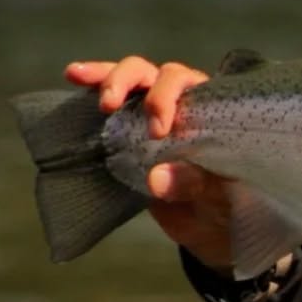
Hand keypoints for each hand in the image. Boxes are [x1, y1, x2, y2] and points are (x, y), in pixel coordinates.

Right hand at [65, 57, 233, 270]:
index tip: (158, 130)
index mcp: (212, 113)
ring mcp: (157, 115)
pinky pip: (115, 102)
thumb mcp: (218, 196)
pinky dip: (94, 84)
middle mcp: (186, 105)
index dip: (167, 98)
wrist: (212, 226)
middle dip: (130, 81)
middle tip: (110, 105)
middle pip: (161, 75)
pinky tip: (73, 75)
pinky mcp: (132, 130)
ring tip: (80, 76)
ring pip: (136, 79)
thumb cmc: (227, 203)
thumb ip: (193, 183)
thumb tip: (155, 177)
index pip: (190, 86)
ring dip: (109, 78)